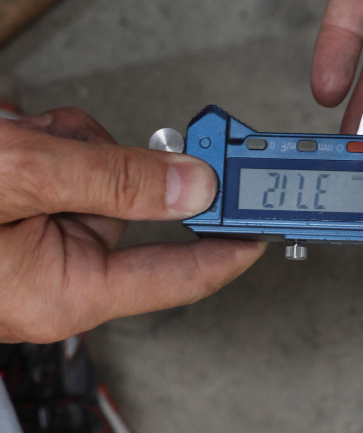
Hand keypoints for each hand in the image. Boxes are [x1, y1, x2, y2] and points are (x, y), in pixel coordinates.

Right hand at [0, 110, 264, 341]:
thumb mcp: (25, 178)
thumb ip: (114, 180)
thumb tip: (192, 186)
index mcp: (67, 294)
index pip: (180, 277)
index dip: (231, 246)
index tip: (269, 223)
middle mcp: (58, 280)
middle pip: (134, 204)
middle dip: (107, 157)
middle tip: (64, 139)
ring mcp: (39, 249)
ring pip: (99, 178)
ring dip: (67, 143)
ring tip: (18, 138)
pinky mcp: (22, 223)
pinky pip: (66, 176)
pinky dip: (46, 145)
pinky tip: (14, 138)